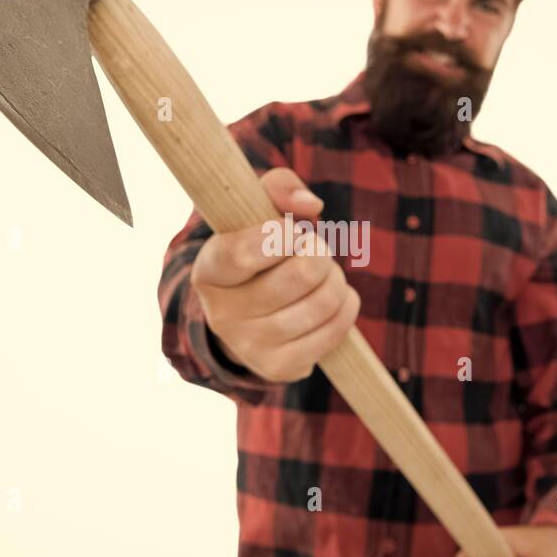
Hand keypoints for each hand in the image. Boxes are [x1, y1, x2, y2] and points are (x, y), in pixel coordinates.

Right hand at [189, 167, 360, 382]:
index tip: (292, 231)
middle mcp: (222, 313)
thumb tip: (311, 205)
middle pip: (300, 275)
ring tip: (324, 276)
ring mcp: (249, 346)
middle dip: (320, 254)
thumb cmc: (257, 250)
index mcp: (209, 270)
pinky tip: (335, 299)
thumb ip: (278, 188)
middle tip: (314, 251)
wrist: (246, 314)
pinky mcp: (279, 368)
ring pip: (322, 304)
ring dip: (336, 280)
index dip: (281, 236)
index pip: (244, 252)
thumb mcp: (255, 211)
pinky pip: (334, 333)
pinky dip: (346, 308)